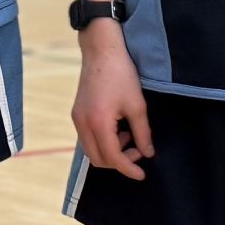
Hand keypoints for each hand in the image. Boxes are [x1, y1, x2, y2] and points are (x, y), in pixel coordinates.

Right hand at [71, 25, 152, 178]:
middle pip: (97, 159)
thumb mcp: (137, 105)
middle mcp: (82, 123)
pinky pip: (88, 138)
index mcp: (98, 122)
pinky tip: (118, 128)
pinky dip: (103, 141)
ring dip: (110, 151)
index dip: (128, 168)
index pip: (112, 157)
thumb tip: (148, 153)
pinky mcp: (77, 113)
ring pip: (91, 150)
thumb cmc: (121, 73)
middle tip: (138, 151)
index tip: (142, 174)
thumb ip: (143, 133)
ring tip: (128, 135)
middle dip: (119, 161)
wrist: (101, 50)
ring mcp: (77, 118)